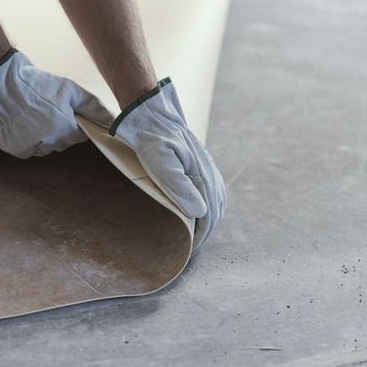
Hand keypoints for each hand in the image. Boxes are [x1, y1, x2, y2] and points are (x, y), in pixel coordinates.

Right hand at [0, 49, 112, 158]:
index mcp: (66, 132)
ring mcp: (29, 149)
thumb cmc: (38, 85)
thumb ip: (94, 107)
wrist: (2, 86)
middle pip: (63, 141)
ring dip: (43, 134)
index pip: (82, 134)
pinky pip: (26, 147)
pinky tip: (22, 121)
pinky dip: (26, 138)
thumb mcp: (70, 90)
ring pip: (44, 146)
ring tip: (34, 113)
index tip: (68, 110)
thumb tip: (115, 120)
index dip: (76, 121)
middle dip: (60, 128)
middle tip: (48, 108)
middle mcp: (49, 145)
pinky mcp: (14, 149)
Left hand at [108, 78, 225, 250]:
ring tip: (194, 237)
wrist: (150, 113)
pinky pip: (214, 191)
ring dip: (208, 222)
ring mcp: (207, 168)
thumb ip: (178, 186)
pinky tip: (199, 213)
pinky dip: (210, 207)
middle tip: (187, 250)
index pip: (207, 217)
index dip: (197, 238)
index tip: (186, 253)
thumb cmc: (150, 139)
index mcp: (201, 178)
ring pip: (216, 203)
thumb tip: (200, 213)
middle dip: (204, 234)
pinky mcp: (201, 164)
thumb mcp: (159, 162)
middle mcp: (209, 174)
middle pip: (214, 212)